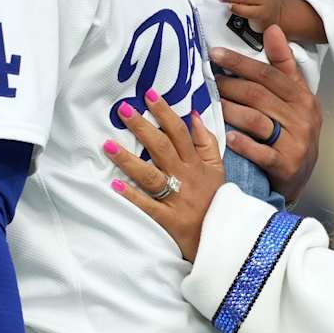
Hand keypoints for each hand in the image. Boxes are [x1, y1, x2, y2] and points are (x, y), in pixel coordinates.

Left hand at [104, 90, 225, 260]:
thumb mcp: (218, 168)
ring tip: (107, 145)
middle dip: (142, 127)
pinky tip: (115, 185)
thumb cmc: (217, 200)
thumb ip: (207, 141)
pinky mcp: (169, 219)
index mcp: (197, 163)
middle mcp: (186, 177)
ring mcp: (177, 198)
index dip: (164, 112)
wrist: (225, 238)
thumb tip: (194, 115)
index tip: (148, 94)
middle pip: (162, 148)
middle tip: (123, 110)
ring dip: (128, 160)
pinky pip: (149, 206)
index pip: (180, 132)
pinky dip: (133, 196)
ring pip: (151, 175)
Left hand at [213, 26, 321, 203]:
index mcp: (304, 98)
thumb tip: (273, 28)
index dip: (241, 63)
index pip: (269, 74)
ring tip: (210, 104)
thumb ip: (283, 64)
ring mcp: (296, 143)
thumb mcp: (295, 98)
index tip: (215, 53)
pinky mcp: (286, 165)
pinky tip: (227, 137)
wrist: (302, 176)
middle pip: (259, 95)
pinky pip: (261, 152)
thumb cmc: (292, 132)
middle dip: (229, 85)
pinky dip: (243, 144)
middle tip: (207, 79)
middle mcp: (303, 118)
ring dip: (229, 110)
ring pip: (256, 120)